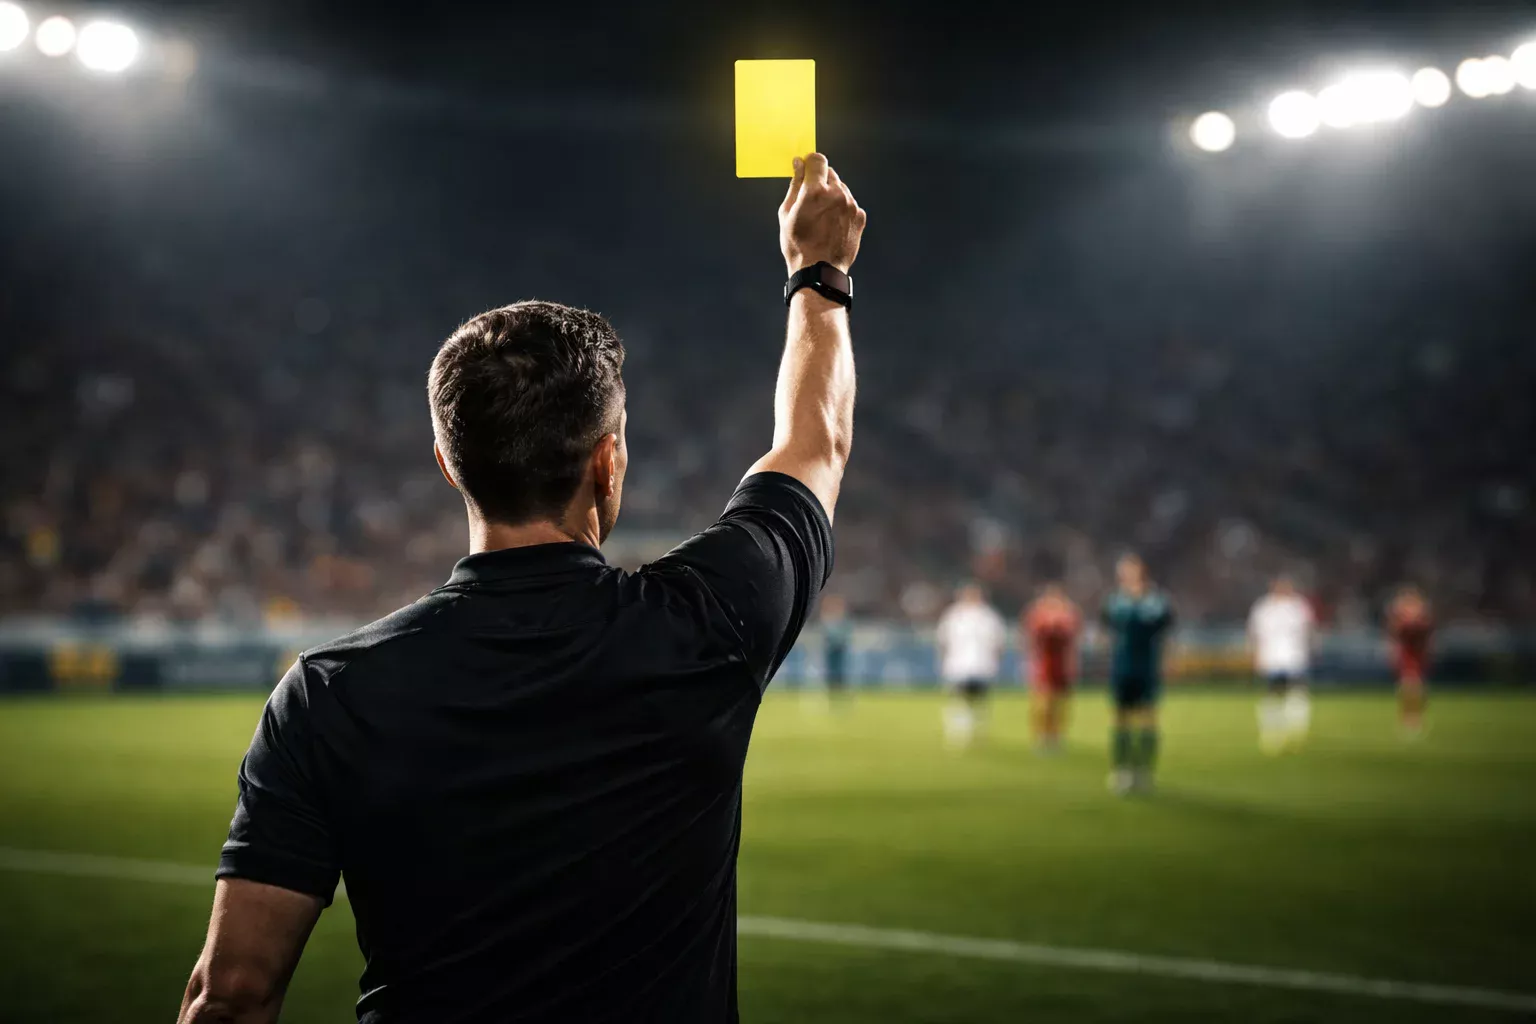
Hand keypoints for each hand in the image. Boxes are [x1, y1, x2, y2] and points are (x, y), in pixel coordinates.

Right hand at [779, 153, 865, 275]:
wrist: (819, 271)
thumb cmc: (798, 245)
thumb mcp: (786, 213)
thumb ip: (794, 185)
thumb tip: (798, 164)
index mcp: (816, 191)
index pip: (817, 160)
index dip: (810, 162)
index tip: (806, 168)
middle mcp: (837, 194)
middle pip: (830, 173)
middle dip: (820, 180)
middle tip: (811, 200)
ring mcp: (851, 205)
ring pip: (841, 188)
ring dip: (832, 195)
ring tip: (821, 217)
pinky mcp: (859, 216)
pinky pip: (850, 203)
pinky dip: (842, 208)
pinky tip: (832, 224)